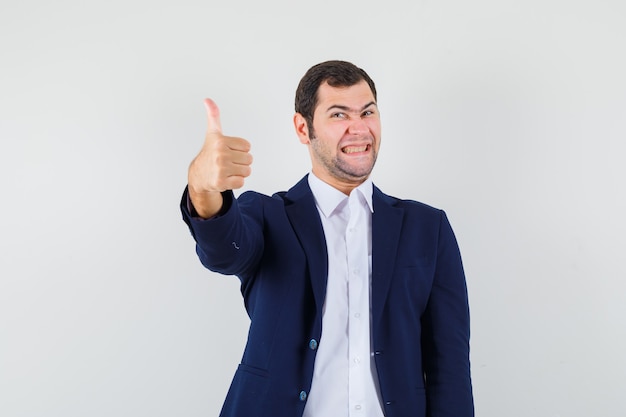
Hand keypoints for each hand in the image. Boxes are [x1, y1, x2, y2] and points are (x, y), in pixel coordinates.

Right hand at [187, 99, 252, 216]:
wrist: (198, 175)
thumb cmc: (209, 153)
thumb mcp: (212, 133)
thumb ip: (213, 116)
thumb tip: (207, 99)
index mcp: (220, 141)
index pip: (247, 146)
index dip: (240, 150)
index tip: (228, 151)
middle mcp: (219, 154)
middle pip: (249, 159)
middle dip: (241, 162)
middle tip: (228, 162)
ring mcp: (220, 169)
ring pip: (247, 171)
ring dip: (239, 172)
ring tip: (227, 170)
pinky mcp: (221, 182)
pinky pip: (241, 182)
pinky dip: (236, 182)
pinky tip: (226, 178)